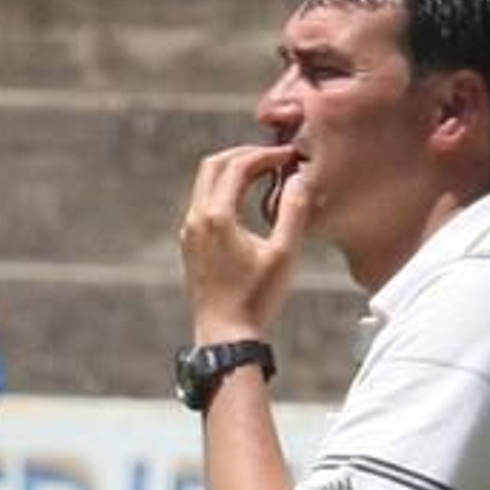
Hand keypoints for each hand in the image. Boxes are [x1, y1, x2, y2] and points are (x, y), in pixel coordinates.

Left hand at [179, 143, 308, 341]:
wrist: (225, 336)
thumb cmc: (256, 299)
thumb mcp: (283, 254)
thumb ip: (294, 211)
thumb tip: (300, 178)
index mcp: (216, 217)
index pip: (238, 166)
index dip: (266, 155)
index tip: (289, 156)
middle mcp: (196, 219)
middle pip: (214, 164)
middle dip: (244, 154)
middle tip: (274, 156)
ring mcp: (190, 231)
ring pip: (205, 182)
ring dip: (233, 171)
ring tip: (264, 173)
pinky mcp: (190, 244)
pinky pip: (204, 202)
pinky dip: (224, 190)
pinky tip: (247, 200)